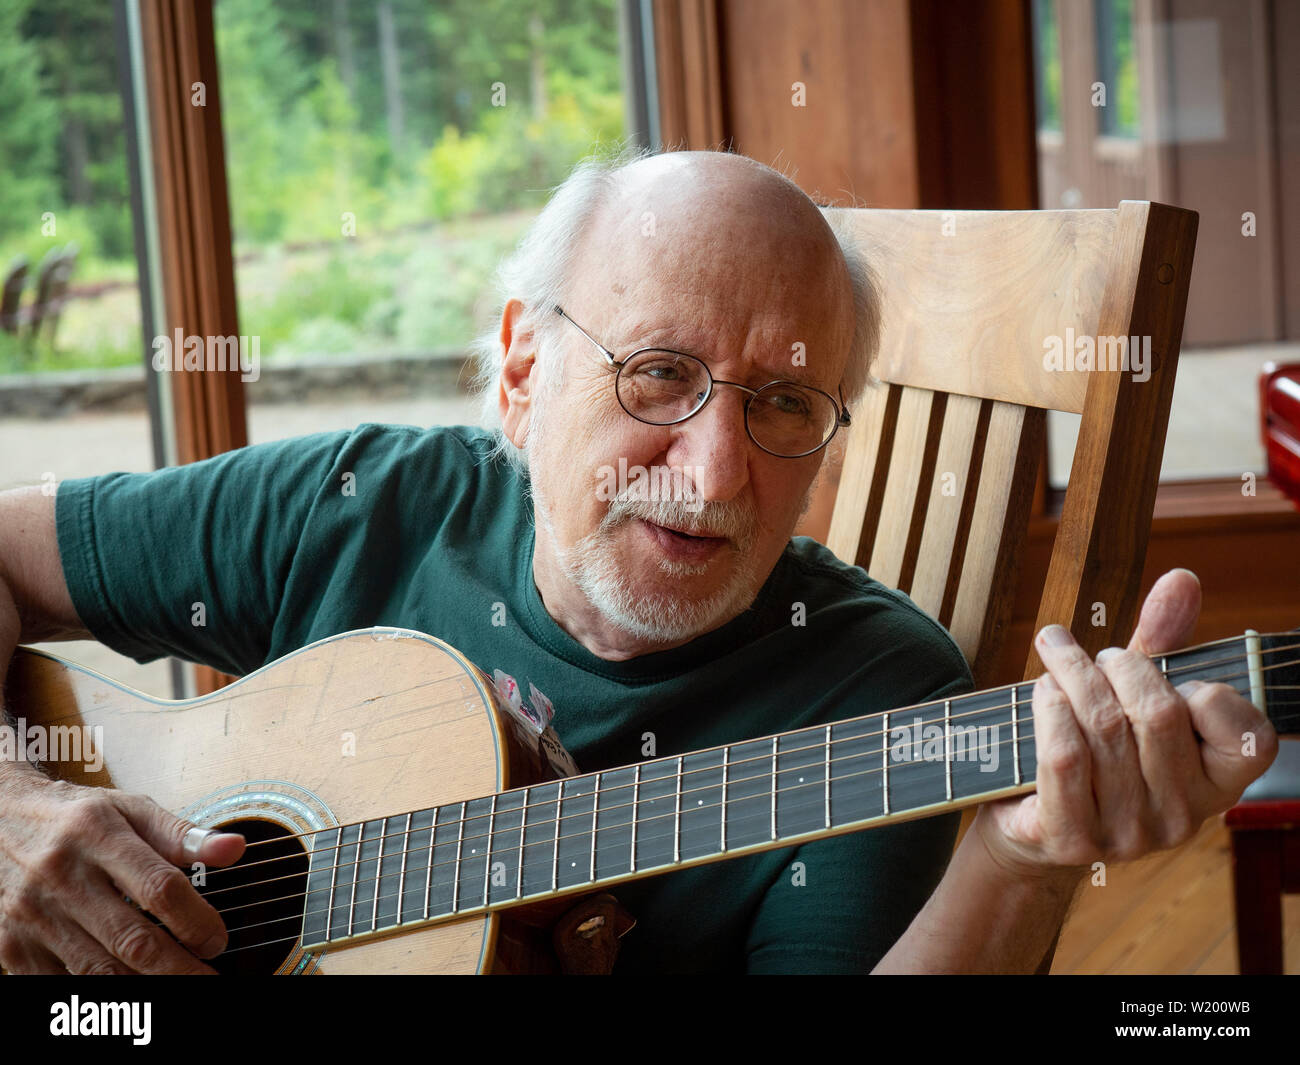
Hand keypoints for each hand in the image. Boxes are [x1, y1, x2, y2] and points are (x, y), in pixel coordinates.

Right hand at [0, 775, 244, 972]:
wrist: (0, 817)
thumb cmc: (78, 817)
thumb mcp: (131, 809)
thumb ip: (183, 834)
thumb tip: (235, 849)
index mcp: (99, 835)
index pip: (159, 888)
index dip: (196, 921)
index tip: (218, 940)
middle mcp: (62, 876)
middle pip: (131, 939)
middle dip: (179, 969)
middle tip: (208, 979)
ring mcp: (32, 915)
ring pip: (98, 971)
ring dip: (145, 988)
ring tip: (178, 986)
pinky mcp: (11, 945)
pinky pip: (60, 984)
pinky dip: (99, 996)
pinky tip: (131, 989)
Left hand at [973, 568, 1278, 880]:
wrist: (1028, 819)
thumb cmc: (1094, 746)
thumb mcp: (1132, 694)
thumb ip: (1163, 641)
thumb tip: (1182, 579)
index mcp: (1218, 785)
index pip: (1251, 733)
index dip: (1205, 690)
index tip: (1156, 670)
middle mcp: (1183, 818)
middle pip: (1159, 714)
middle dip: (1118, 665)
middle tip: (1091, 653)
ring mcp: (1130, 835)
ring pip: (1104, 728)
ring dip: (1072, 676)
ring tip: (1056, 657)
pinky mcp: (1074, 840)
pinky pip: (1065, 757)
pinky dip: (1049, 710)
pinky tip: (1042, 691)